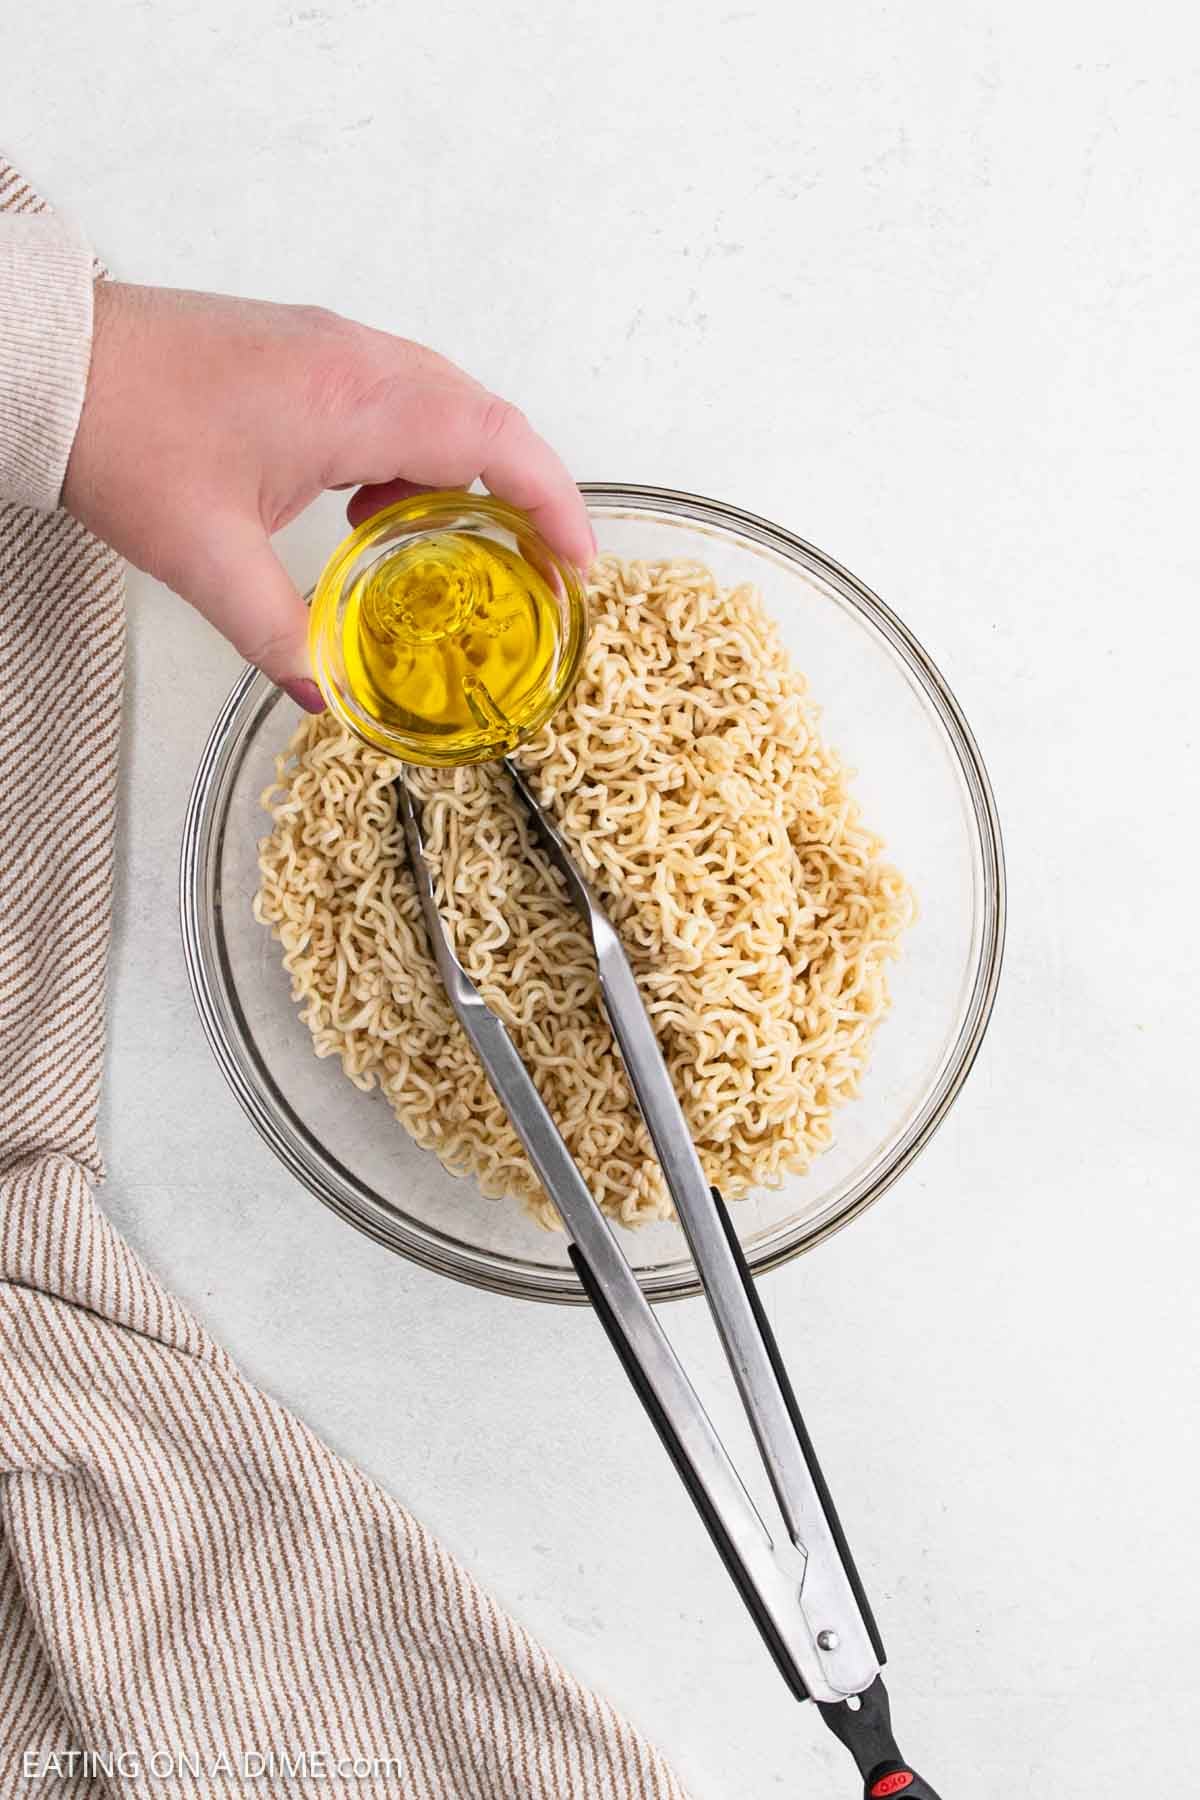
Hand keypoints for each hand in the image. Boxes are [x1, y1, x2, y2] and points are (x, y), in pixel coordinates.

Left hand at [62, 282, 594, 708]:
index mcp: (353, 402)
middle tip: (536, 568)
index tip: (577, 560)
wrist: (54, 361)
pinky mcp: (308, 347)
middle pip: (486, 416)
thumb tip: (323, 694)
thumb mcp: (204, 557)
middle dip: (524, 492)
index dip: (552, 500)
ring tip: (451, 548)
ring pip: (445, 400)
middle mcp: (359, 358)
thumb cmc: (123, 434)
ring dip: (466, 471)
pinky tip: (378, 507)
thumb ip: (275, 633)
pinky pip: (399, 392)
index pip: (493, 439)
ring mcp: (333, 344)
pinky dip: (416, 451)